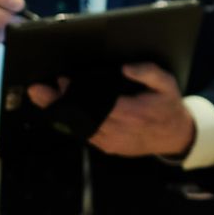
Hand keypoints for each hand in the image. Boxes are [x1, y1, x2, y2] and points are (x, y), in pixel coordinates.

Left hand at [28, 62, 195, 157]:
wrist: (176, 136)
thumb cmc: (168, 106)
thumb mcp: (166, 83)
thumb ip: (147, 72)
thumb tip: (124, 67)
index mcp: (130, 112)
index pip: (94, 102)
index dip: (73, 93)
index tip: (60, 81)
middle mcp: (116, 130)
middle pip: (80, 115)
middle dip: (57, 102)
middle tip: (37, 89)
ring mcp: (110, 141)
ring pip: (79, 127)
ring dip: (61, 112)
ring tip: (43, 97)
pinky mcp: (108, 148)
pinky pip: (85, 134)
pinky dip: (72, 122)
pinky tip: (62, 110)